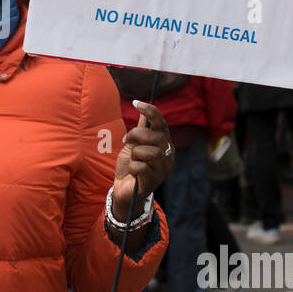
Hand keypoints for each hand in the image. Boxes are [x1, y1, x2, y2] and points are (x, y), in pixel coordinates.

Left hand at [111, 100, 173, 219]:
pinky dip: (133, 167)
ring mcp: (164, 169)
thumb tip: (142, 105)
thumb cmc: (131, 165)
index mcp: (165, 143)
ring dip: (136, 153)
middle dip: (137, 134)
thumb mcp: (134, 143)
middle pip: (157, 136)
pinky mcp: (155, 181)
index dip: (151, 112)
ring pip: (151, 152)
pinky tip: (133, 172)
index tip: (136, 103)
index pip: (162, 124)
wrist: (123, 189)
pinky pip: (142, 167)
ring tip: (133, 159)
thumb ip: (141, 128)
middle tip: (127, 140)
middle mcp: (169, 155)